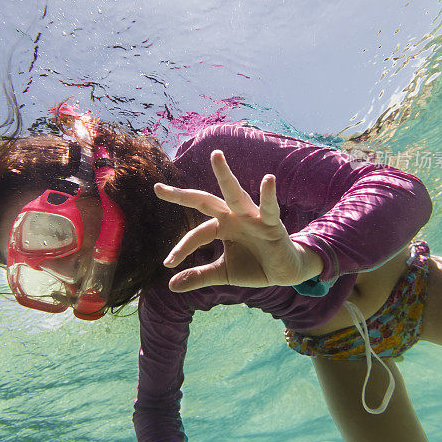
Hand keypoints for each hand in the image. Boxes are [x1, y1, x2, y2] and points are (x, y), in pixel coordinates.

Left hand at [154, 150, 323, 291]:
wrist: (284, 273)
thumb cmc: (253, 266)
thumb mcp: (223, 273)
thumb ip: (199, 276)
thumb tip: (170, 286)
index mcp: (221, 226)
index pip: (197, 234)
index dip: (182, 248)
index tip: (168, 263)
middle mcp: (233, 216)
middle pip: (205, 201)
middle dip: (182, 195)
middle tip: (157, 188)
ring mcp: (252, 216)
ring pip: (235, 194)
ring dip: (225, 175)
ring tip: (216, 155)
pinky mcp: (271, 222)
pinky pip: (269, 207)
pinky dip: (268, 194)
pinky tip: (268, 179)